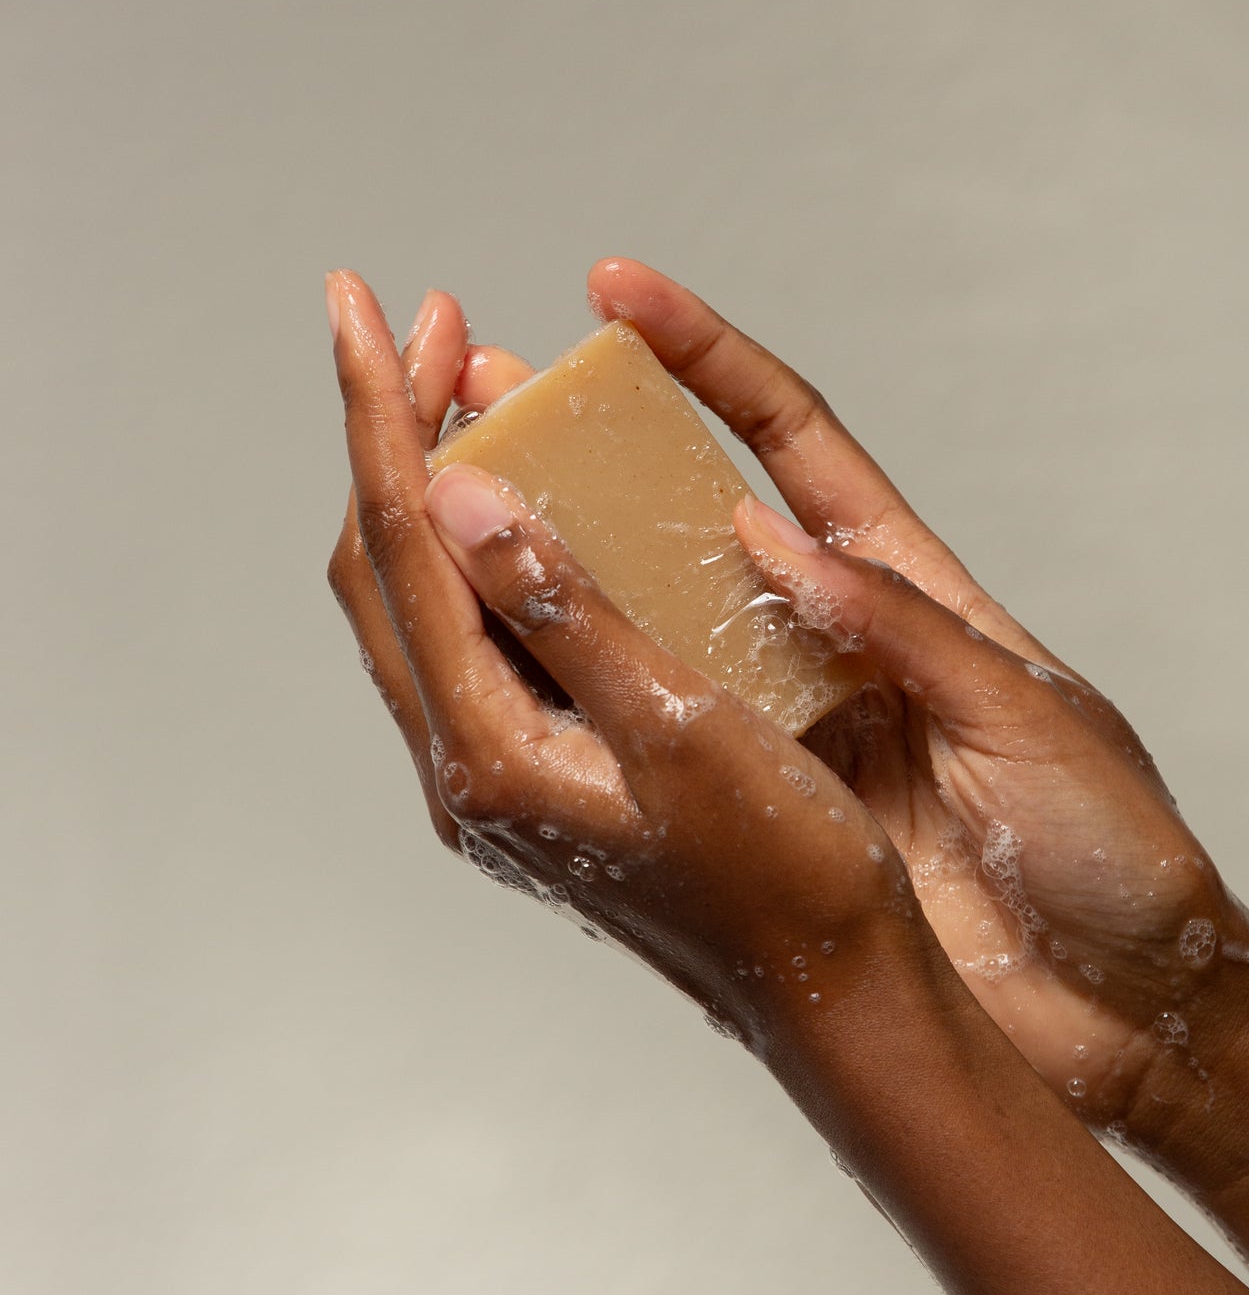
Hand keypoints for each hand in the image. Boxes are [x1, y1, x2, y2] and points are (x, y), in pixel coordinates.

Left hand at [325, 270, 944, 1056]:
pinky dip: (483, 548)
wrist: (836, 994)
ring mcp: (499, 778)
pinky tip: (536, 506)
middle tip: (437, 324)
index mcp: (489, 752)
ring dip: (433, 485)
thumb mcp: (683, 726)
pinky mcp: (540, 779)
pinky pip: (477, 636)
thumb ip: (568, 609)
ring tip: (472, 385)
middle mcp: (469, 768)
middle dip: (394, 432)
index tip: (367, 300)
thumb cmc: (786, 874)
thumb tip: (457, 490)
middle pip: (386, 567)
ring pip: (423, 601)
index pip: (401, 545)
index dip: (380, 411)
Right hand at [564, 259, 1248, 1121]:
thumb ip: (900, 626)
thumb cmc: (1112, 850)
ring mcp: (791, 730)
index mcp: (907, 586)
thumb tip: (766, 533)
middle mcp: (830, 643)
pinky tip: (506, 668)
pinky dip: (590, 699)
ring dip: (558, 565)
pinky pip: (663, 740)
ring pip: (650, 627)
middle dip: (587, 445)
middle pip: (688, 518)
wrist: (1131, 1007)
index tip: (615, 290)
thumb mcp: (1023, 716)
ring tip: (451, 497)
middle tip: (487, 380)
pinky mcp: (772, 817)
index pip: (789, 437)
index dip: (703, 357)